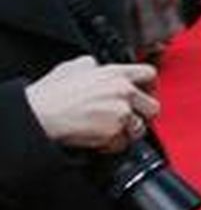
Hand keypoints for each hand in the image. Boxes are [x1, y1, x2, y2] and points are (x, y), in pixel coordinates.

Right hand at [25, 55, 159, 152]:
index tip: (144, 94)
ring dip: (126, 132)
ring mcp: (121, 112)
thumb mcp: (75, 66)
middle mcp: (123, 91)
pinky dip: (112, 144)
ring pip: (140, 128)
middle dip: (142, 115)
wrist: (39, 114)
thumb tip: (98, 66)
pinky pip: (123, 143)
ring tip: (107, 129)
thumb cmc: (52, 93)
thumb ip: (94, 64)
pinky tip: (99, 137)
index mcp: (116, 73)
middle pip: (153, 107)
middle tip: (127, 118)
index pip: (150, 75)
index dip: (149, 86)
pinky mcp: (114, 132)